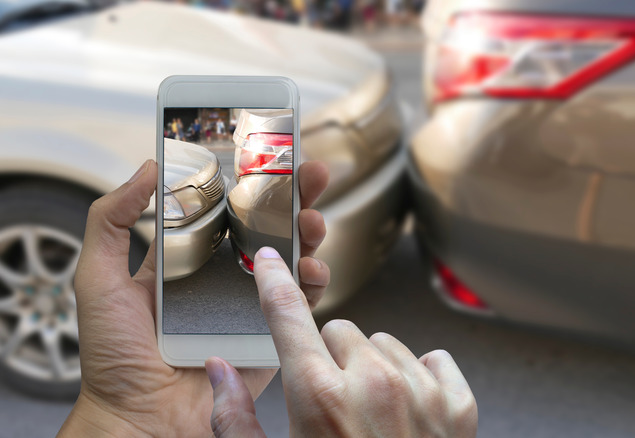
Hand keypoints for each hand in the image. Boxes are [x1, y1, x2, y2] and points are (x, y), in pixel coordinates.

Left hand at [58, 159, 329, 436]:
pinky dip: (314, 283)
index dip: (250, 185)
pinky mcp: (269, 335)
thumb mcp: (98, 278)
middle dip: (293, 201)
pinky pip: (299, 304)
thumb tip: (147, 168)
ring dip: (309, 235)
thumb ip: (111, 219)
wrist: (140, 418)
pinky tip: (312, 270)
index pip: (226, 212)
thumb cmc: (114, 357)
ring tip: (312, 223)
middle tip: (309, 178)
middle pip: (267, 229)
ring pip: (290, 260)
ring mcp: (249, 306)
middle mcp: (222, 278)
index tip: (270, 159)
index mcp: (188, 261)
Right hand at [205, 248, 477, 436]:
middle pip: (340, 330)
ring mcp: (421, 391)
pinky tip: (408, 413)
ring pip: (385, 344)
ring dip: (373, 368)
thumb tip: (219, 370)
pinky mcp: (459, 404)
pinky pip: (432, 359)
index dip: (274, 281)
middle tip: (331, 401)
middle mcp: (373, 382)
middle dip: (329, 356)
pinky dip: (419, 378)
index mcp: (318, 395)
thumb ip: (235, 418)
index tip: (271, 259)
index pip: (287, 315)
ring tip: (370, 416)